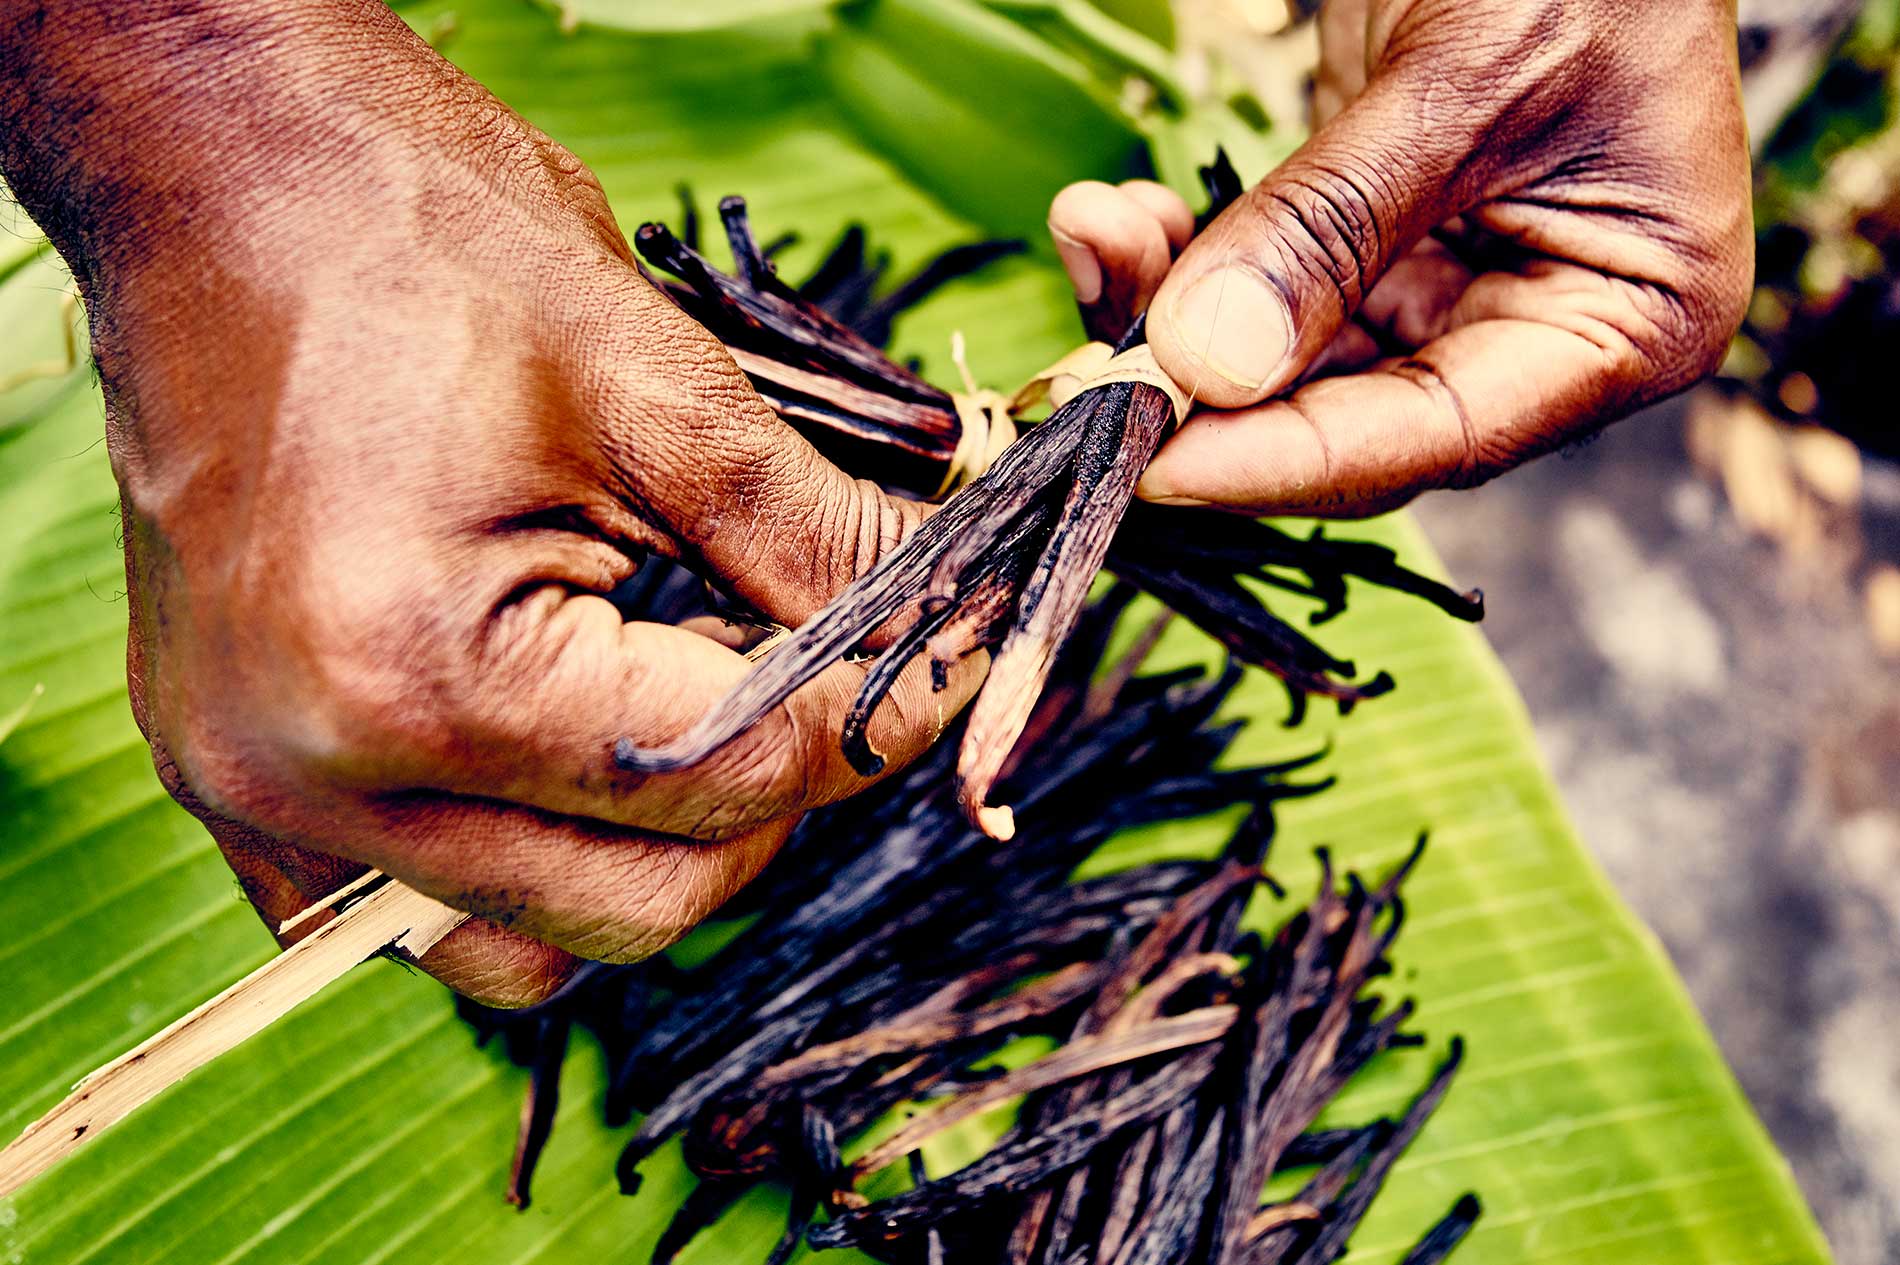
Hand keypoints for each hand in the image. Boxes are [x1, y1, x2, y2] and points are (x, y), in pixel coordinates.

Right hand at [0, 0, 980, 1004]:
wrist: (227, 180)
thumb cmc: (426, 244)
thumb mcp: (661, 390)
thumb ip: (819, 548)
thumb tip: (940, 635)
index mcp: (417, 675)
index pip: (722, 782)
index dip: (866, 717)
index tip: (934, 653)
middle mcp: (315, 778)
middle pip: (637, 906)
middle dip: (765, 802)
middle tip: (817, 679)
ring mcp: (253, 797)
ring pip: (528, 947)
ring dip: (646, 856)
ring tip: (690, 709)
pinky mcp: (232, 785)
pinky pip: (416, 911)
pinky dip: (524, 861)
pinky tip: (570, 743)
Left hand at [1048, 0, 1753, 514]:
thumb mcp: (1460, 83)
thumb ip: (1330, 227)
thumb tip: (1202, 362)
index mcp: (1629, 323)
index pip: (1434, 438)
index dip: (1284, 462)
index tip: (1154, 465)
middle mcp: (1536, 328)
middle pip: (1344, 417)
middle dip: (1205, 387)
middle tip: (1087, 371)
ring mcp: (1451, 282)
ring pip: (1282, 361)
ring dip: (1170, 315)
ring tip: (1099, 231)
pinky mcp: (1373, 234)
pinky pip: (1262, 286)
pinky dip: (1183, 260)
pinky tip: (1120, 217)